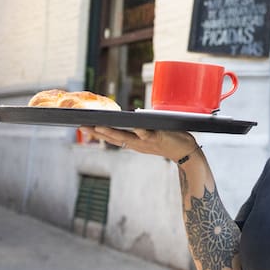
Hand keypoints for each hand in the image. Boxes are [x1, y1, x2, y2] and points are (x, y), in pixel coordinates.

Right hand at [83, 125, 197, 162]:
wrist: (186, 153)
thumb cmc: (171, 140)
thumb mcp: (152, 135)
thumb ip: (142, 127)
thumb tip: (135, 116)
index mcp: (134, 142)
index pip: (112, 137)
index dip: (98, 133)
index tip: (84, 126)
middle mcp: (137, 144)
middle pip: (113, 138)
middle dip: (97, 132)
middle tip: (82, 126)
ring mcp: (146, 141)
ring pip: (125, 137)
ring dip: (111, 132)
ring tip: (98, 126)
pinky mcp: (157, 138)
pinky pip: (146, 133)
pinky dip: (139, 129)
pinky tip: (132, 124)